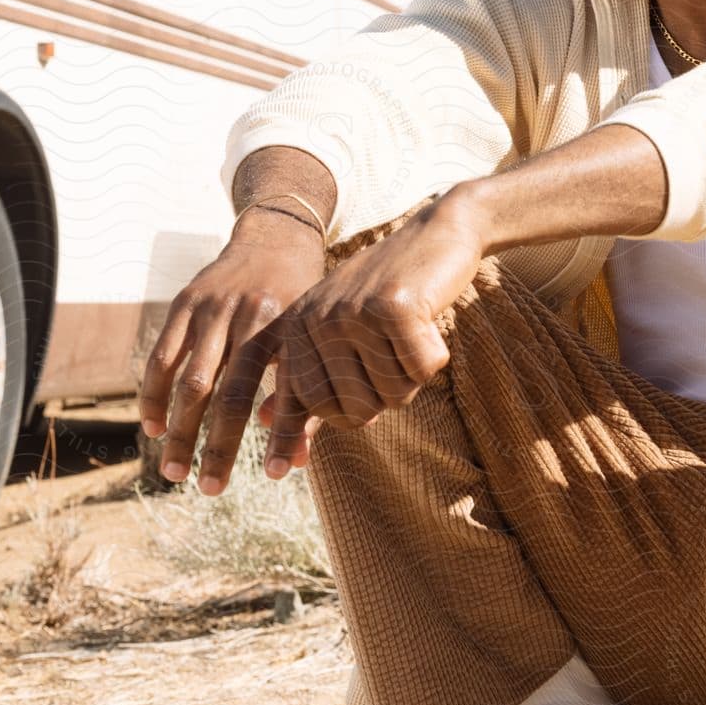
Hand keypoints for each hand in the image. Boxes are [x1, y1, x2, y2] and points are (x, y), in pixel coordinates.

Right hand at [139, 212, 326, 494]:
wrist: (277, 237)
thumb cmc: (305, 302)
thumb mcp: (318, 340)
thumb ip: (307, 397)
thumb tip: (293, 464)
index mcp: (294, 327)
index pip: (287, 391)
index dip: (281, 435)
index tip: (274, 476)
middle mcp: (252, 317)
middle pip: (230, 394)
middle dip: (219, 446)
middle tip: (211, 490)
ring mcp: (214, 309)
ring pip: (191, 381)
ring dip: (180, 432)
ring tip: (175, 473)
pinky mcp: (185, 303)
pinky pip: (162, 358)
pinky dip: (153, 396)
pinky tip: (153, 430)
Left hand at [260, 194, 487, 478]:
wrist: (438, 232)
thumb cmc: (390, 291)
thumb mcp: (343, 331)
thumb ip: (310, 377)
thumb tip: (267, 423)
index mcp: (299, 326)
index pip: (309, 403)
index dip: (319, 428)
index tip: (283, 472)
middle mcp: (318, 319)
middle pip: (356, 409)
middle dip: (386, 398)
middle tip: (396, 362)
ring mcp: (353, 311)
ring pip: (394, 393)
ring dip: (413, 376)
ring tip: (411, 336)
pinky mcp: (393, 306)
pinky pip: (422, 369)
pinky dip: (435, 356)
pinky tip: (429, 324)